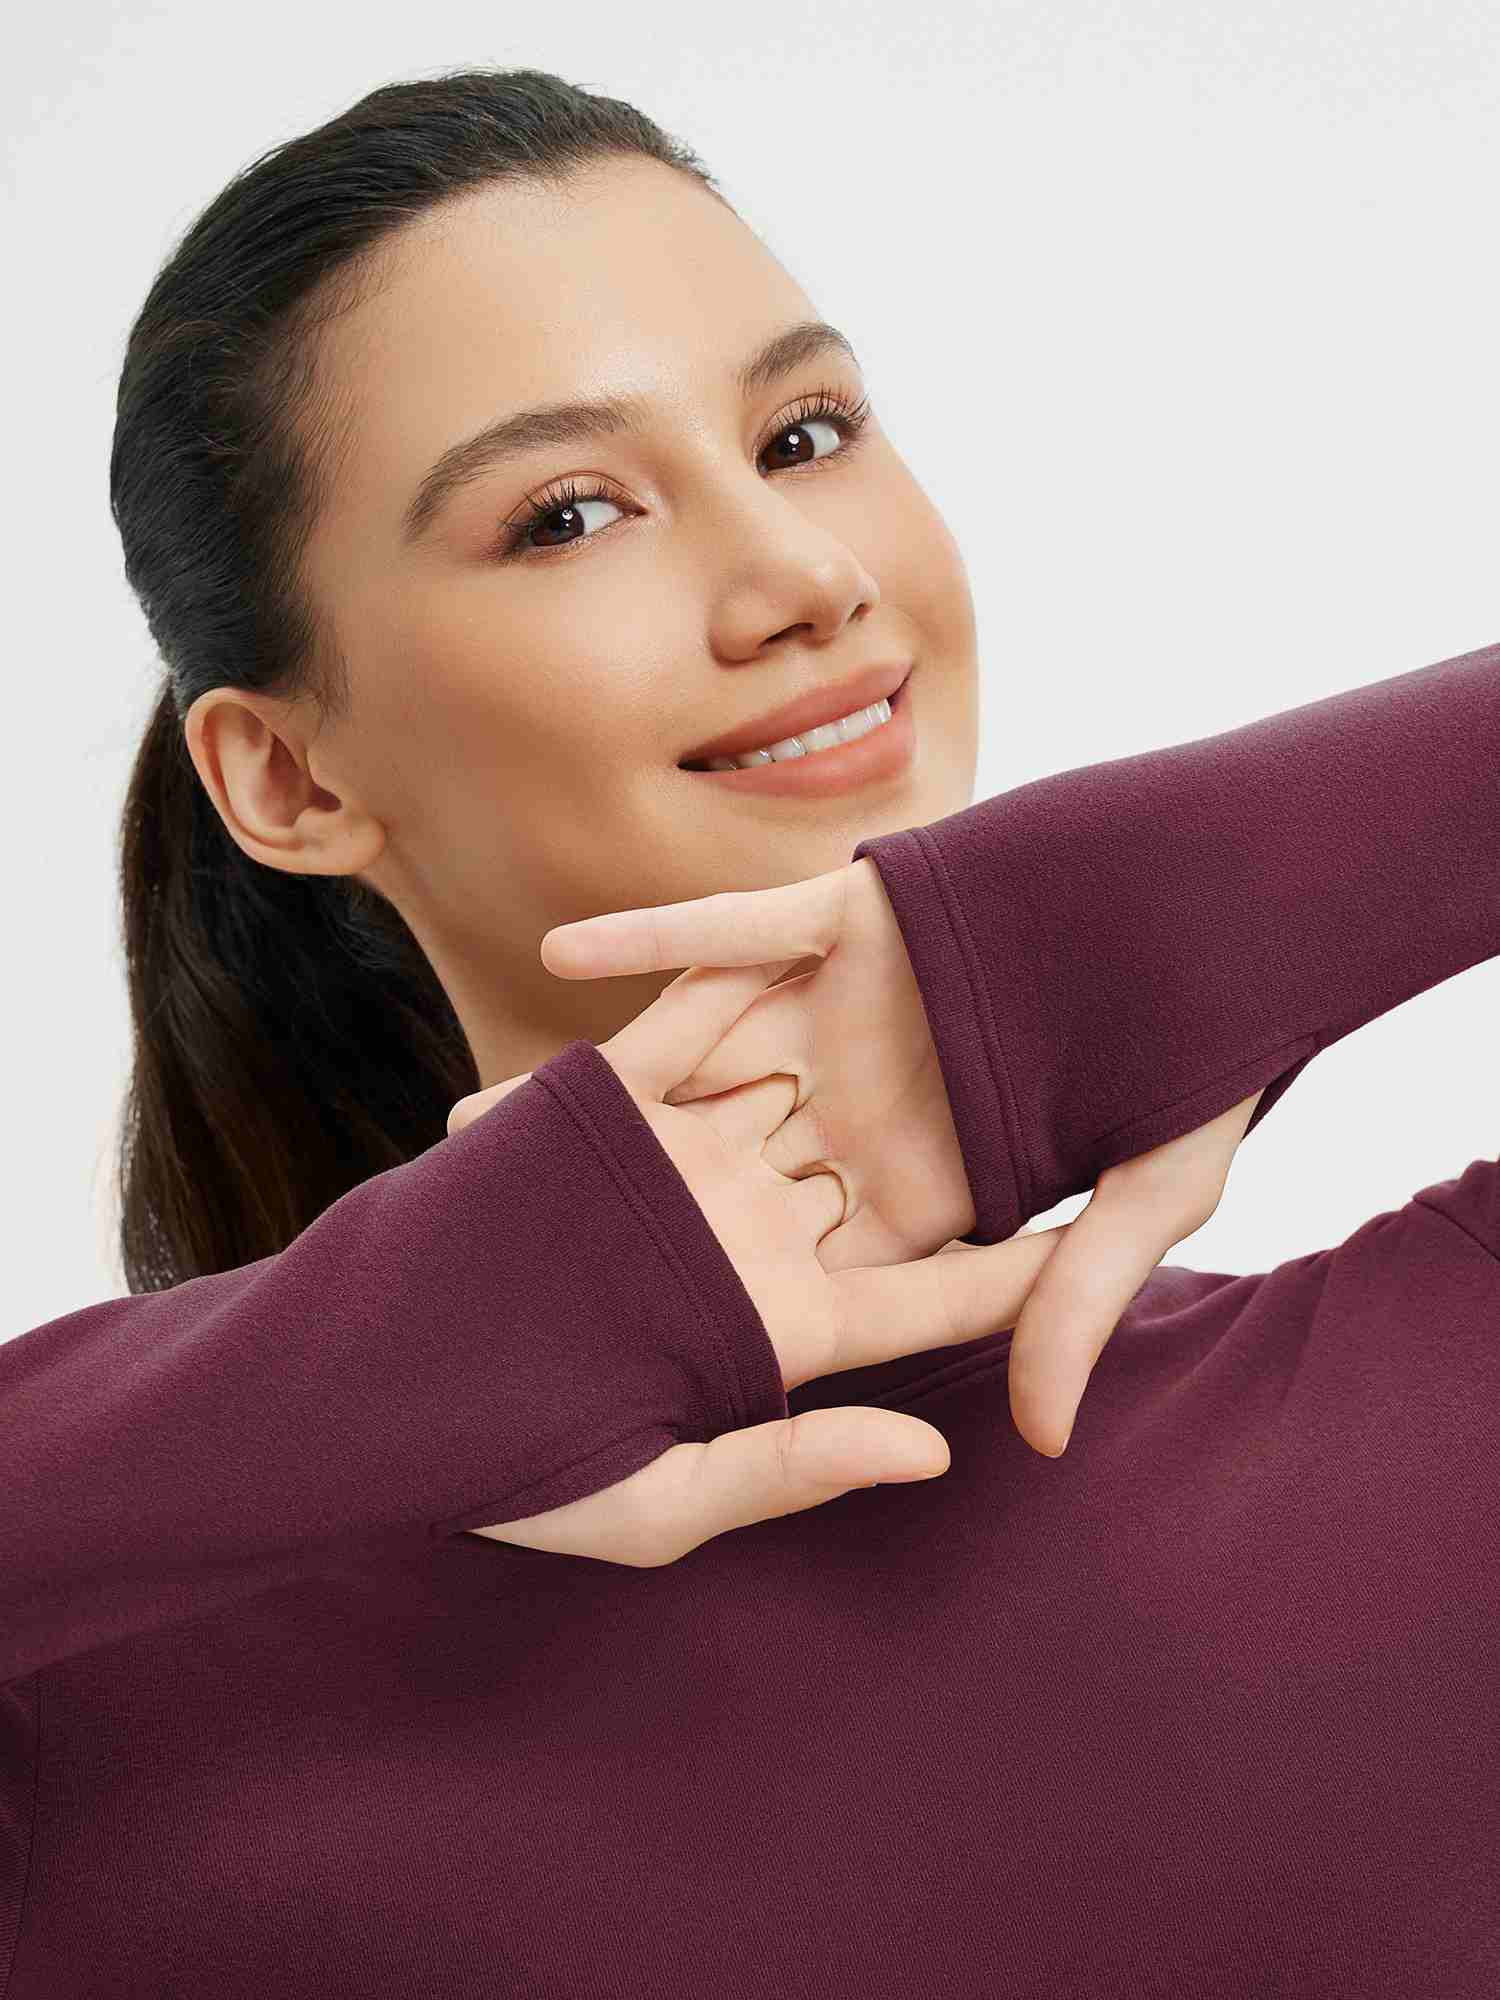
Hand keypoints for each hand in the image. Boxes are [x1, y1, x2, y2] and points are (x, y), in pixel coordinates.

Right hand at [447, 953, 1073, 1565]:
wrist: (376, 1393)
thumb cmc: (512, 1474)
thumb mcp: (659, 1498)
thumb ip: (792, 1468)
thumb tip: (932, 1458)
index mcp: (782, 1327)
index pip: (925, 1296)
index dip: (1014, 1274)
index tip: (1099, 1239)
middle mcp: (749, 1235)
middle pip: (882, 1170)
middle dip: (960, 1119)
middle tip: (1065, 1053)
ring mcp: (682, 1166)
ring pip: (801, 1079)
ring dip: (862, 1021)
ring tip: (955, 951)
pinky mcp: (608, 1110)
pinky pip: (685, 1024)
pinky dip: (734, 974)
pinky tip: (802, 919)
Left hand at [539, 859, 1263, 1455]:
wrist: (1209, 908)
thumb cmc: (1199, 1063)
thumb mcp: (1145, 1202)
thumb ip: (1069, 1305)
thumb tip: (1033, 1442)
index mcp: (917, 1200)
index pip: (800, 1283)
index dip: (710, 1335)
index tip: (605, 1394)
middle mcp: (862, 1118)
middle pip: (711, 1190)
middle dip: (606, 1237)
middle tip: (491, 1293)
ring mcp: (846, 1023)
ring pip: (693, 1066)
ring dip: (592, 1097)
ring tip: (473, 1137)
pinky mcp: (848, 927)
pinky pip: (730, 936)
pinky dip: (652, 937)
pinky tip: (562, 950)